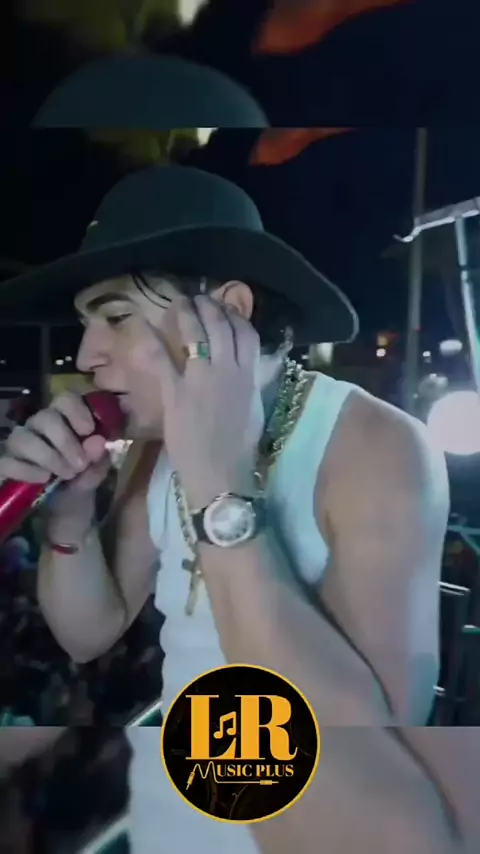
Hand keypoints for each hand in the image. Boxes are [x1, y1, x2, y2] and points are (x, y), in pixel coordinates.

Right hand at [0, 392, 109, 511]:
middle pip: (45, 417)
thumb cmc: (81, 480)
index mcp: (64, 419)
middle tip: (80, 464)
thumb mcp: (96, 472)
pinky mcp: (7, 465)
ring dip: (48, 456)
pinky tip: (43, 479)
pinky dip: (27, 471)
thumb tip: (98, 442)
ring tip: (66, 475)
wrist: (66, 510)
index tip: (89, 430)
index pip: (65, 399)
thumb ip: (98, 458)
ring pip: (23, 437)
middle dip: (65, 441)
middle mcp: (39, 426)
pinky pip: (8, 461)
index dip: (76, 410)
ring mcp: (20, 444)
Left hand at [145, 295, 262, 506]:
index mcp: (249, 377)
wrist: (221, 476)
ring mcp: (200, 379)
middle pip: (220, 325)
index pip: (246, 333)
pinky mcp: (176, 393)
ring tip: (179, 303)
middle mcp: (227, 370)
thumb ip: (250, 383)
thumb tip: (250, 368)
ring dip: (186, 313)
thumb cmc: (240, 450)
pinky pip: (161, 360)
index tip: (225, 309)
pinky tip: (143, 325)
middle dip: (209, 306)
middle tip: (199, 299)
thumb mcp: (253, 410)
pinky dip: (150, 341)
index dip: (235, 316)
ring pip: (195, 333)